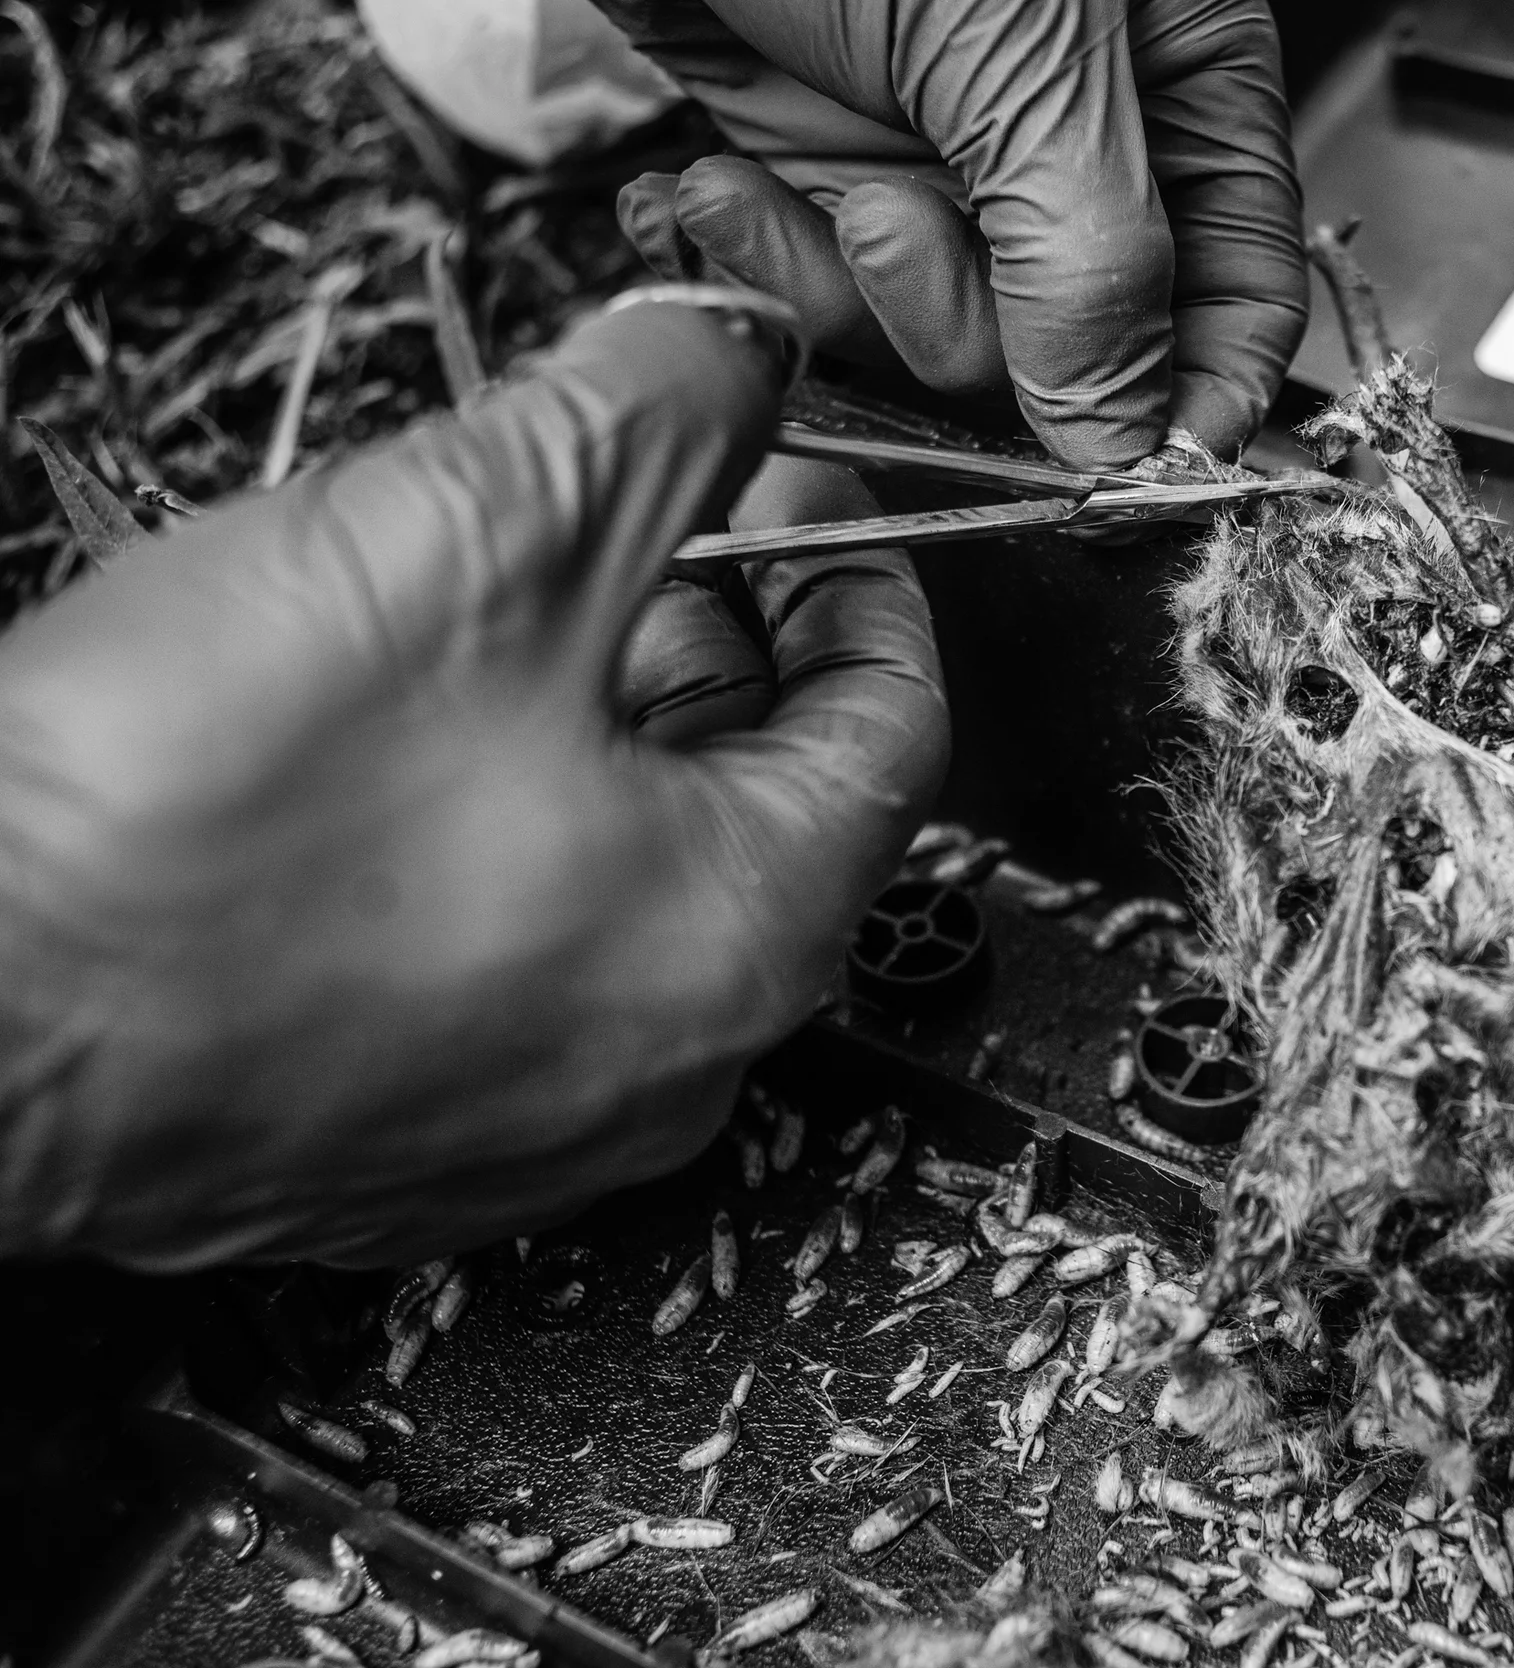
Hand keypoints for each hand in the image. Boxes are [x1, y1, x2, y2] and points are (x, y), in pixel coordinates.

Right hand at [0, 303, 947, 1269]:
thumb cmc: (188, 828)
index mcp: (749, 936)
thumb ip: (655, 422)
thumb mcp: (477, 535)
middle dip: (702, 627)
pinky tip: (378, 743)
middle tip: (613, 517)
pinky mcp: (401, 1125)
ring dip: (584, 713)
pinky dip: (494, 818)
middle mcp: (671, 1060)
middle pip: (765, 792)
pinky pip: (512, 940)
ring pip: (630, 864)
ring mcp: (533, 1113)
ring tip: (463, 609)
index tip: (789, 486)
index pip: (893, 723)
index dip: (853, 567)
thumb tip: (735, 356)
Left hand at [596, 0, 1308, 468]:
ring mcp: (939, 146)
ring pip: (932, 330)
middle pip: (1074, 340)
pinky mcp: (815, 151)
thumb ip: (1094, 257)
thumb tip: (1131, 438)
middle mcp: (1069, 125)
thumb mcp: (1020, 53)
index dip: (1196, 399)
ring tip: (782, 173)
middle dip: (968, 317)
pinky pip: (817, 283)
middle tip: (898, 222)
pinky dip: (755, 258)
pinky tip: (714, 187)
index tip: (1128, 486)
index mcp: (1178, 69)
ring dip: (841, 284)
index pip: (1241, 287)